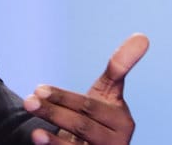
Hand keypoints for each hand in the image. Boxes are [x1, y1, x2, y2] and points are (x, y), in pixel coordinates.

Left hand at [23, 33, 149, 144]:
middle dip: (52, 109)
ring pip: (76, 139)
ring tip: (30, 113)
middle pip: (80, 122)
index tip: (38, 88)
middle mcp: (116, 140)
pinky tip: (37, 136)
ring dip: (51, 128)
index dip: (63, 97)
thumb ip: (118, 69)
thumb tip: (142, 37)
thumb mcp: (107, 94)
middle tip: (28, 99)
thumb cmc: (99, 119)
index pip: (89, 106)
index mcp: (121, 120)